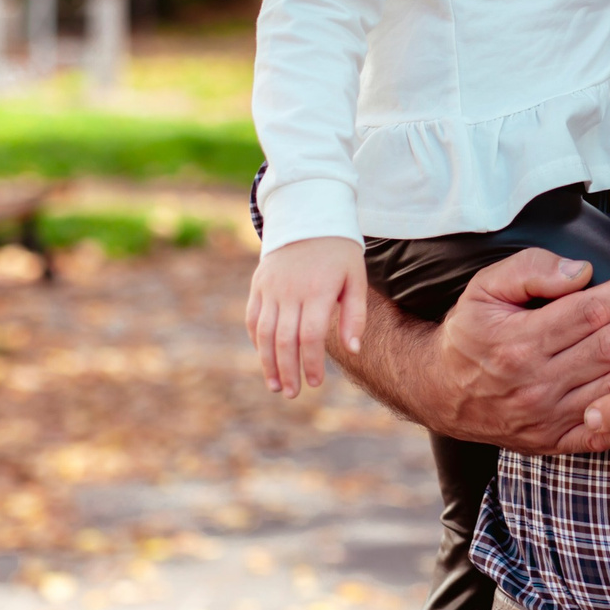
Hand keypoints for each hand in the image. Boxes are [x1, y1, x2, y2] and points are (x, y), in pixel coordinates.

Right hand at [246, 235, 366, 396]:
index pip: (310, 336)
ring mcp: (270, 288)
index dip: (311, 362)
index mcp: (318, 290)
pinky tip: (265, 359)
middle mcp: (290, 291)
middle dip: (288, 371)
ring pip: (263, 333)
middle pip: (284, 340)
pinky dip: (256, 341)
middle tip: (293, 393)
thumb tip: (353, 350)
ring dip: (267, 363)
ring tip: (276, 386)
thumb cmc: (339, 252)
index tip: (316, 383)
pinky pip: (253, 318)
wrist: (308, 216)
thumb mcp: (356, 278)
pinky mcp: (258, 285)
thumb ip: (355, 315)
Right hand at [409, 249, 609, 454]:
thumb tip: (579, 272)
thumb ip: (530, 270)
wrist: (441, 392)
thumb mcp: (484, 287)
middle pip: (609, 350)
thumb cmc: (471, 333)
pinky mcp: (557, 441)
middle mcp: (536, 384)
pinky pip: (605, 433)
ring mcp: (549, 418)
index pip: (588, 314)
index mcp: (519, 342)